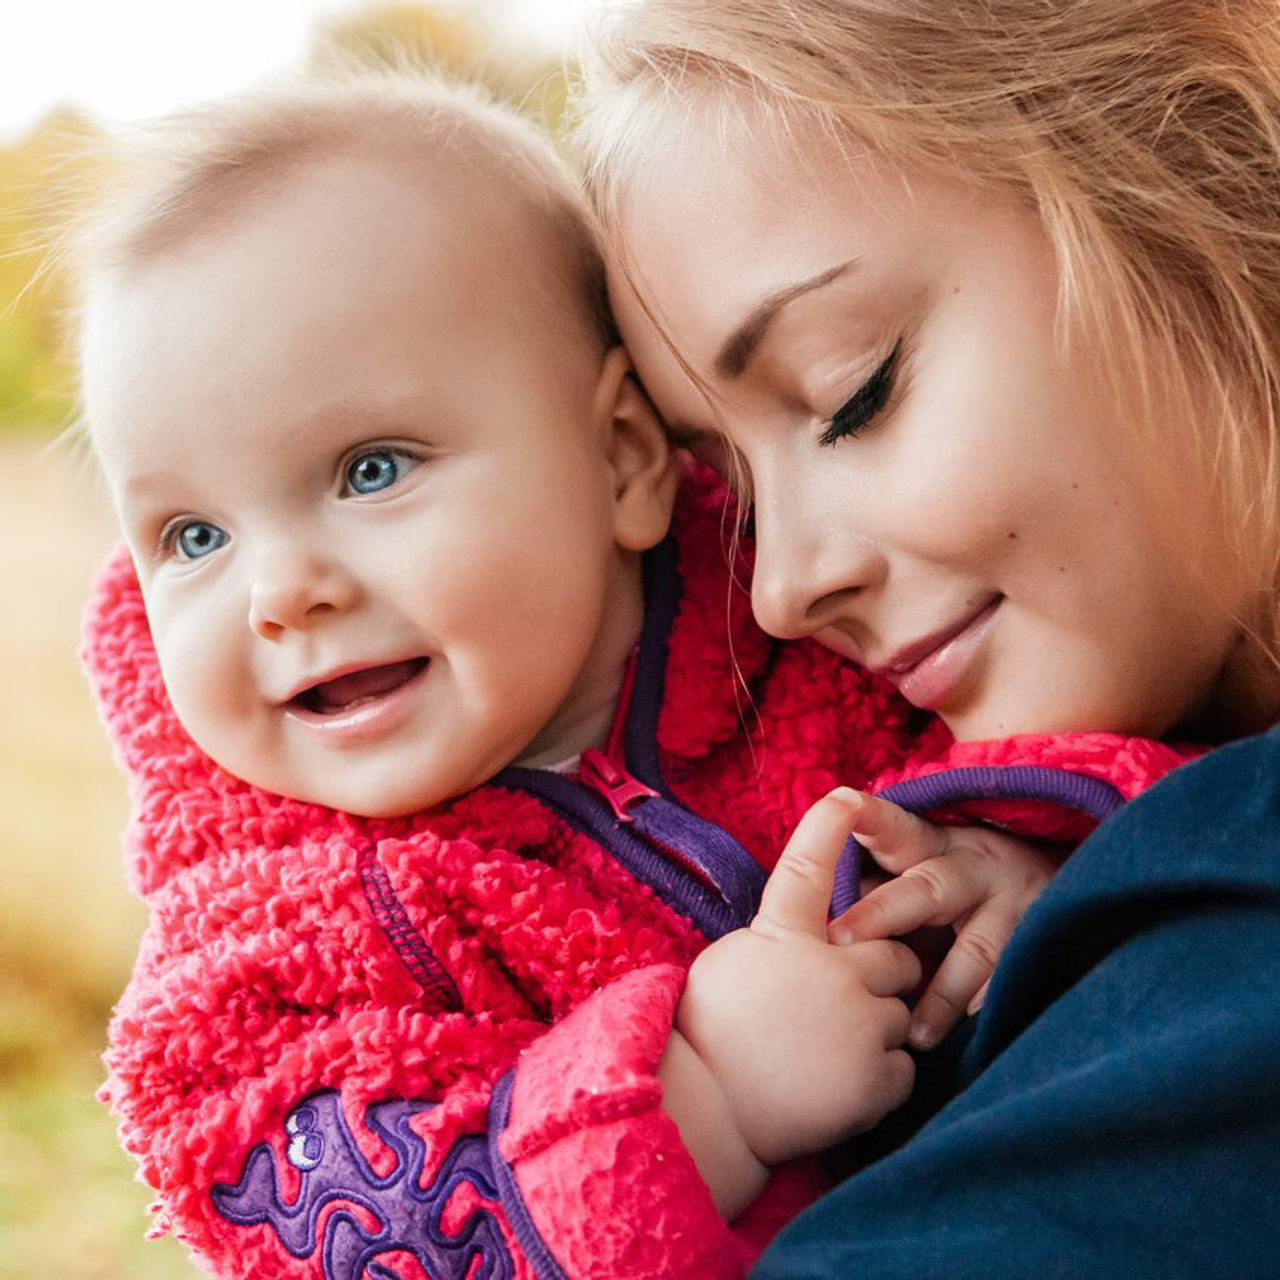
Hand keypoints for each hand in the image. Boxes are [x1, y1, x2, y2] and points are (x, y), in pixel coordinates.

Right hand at [675, 789, 920, 1167]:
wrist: (711, 1112)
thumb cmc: (710, 1036)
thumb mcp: (733, 965)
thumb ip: (780, 943)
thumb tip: (812, 940)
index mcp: (783, 937)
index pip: (806, 868)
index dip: (829, 827)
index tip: (848, 795)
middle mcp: (830, 969)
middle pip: (895, 957)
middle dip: (880, 980)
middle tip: (837, 1012)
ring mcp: (858, 1022)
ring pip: (901, 1016)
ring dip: (876, 1034)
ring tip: (826, 1059)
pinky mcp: (877, 1076)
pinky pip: (903, 1068)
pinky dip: (878, 1081)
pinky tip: (836, 1089)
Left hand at [828, 791, 1059, 1049]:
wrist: (1071, 888)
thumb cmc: (961, 887)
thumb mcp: (925, 869)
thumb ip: (879, 888)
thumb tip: (821, 926)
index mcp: (935, 845)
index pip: (896, 828)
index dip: (871, 818)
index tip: (847, 807)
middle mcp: (975, 869)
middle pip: (927, 889)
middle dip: (882, 913)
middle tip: (840, 938)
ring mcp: (1014, 908)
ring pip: (978, 949)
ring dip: (944, 994)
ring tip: (917, 1034)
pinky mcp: (1043, 947)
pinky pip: (1015, 984)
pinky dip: (990, 1016)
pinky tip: (970, 1048)